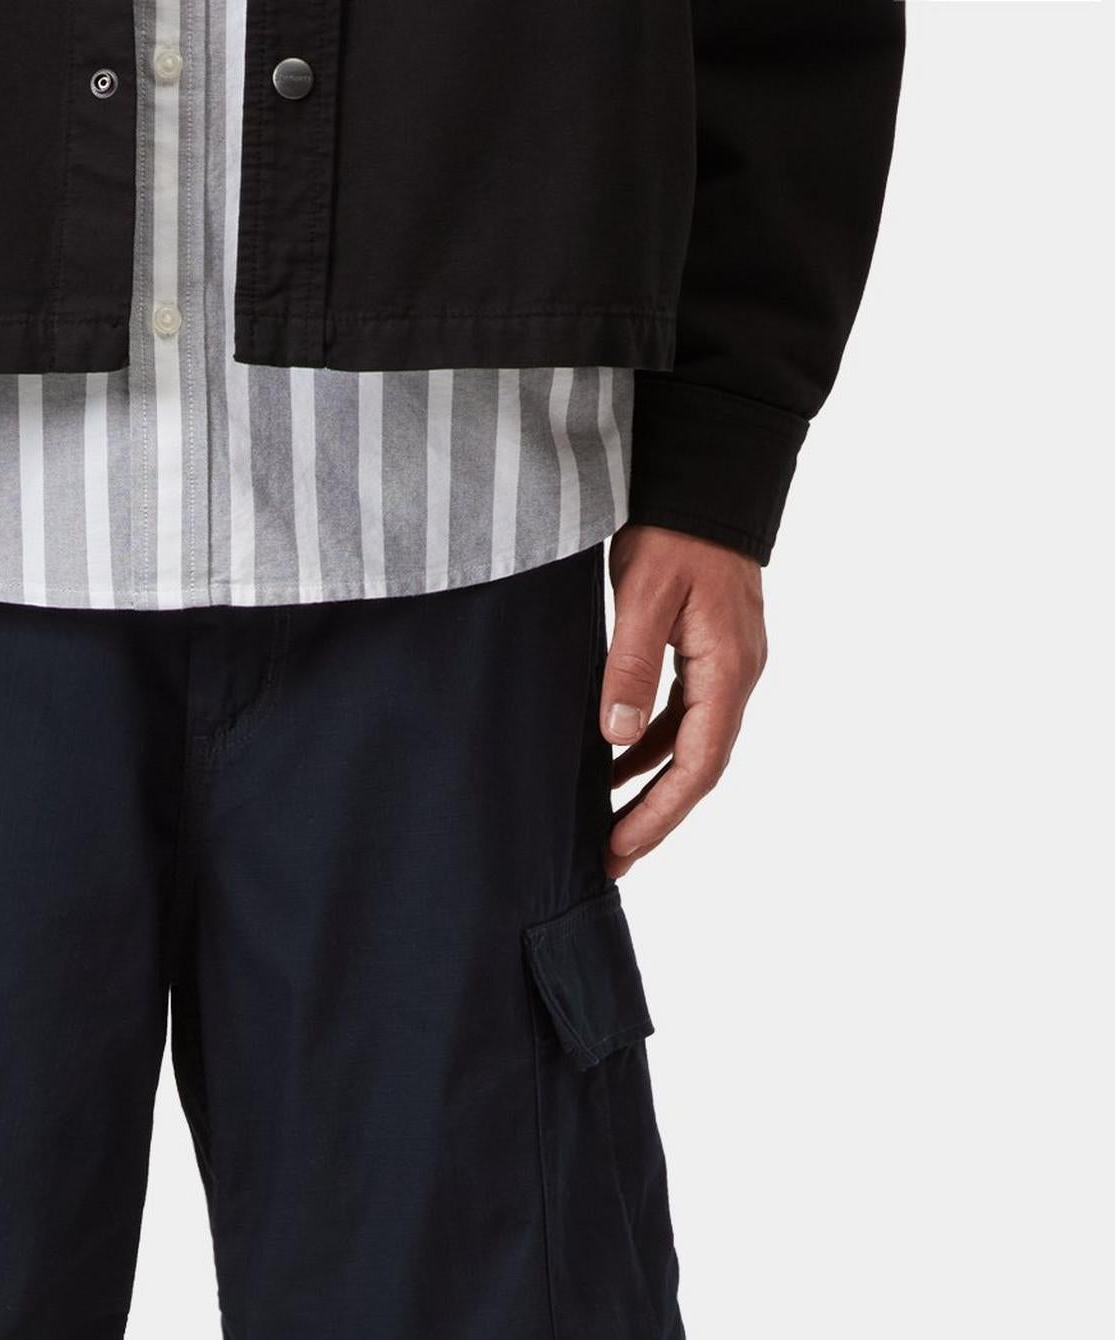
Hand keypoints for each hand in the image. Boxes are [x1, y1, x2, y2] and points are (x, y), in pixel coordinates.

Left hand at [599, 526, 766, 881]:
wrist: (707, 474)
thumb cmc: (675, 528)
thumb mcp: (644, 595)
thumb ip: (631, 667)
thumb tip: (617, 737)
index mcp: (728, 669)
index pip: (697, 765)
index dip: (658, 815)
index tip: (618, 849)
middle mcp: (738, 674)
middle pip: (700, 767)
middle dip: (656, 817)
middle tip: (610, 859)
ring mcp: (728, 664)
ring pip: (692, 745)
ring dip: (652, 786)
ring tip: (607, 823)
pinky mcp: (710, 651)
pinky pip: (684, 715)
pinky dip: (651, 746)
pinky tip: (613, 760)